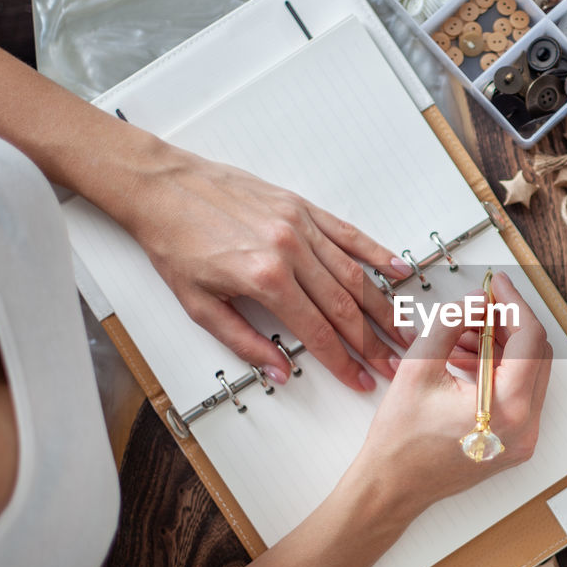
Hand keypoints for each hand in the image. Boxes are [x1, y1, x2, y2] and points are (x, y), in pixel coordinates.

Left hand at [126, 153, 412, 390]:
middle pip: (345, 306)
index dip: (344, 362)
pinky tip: (398, 270)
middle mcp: (290, 250)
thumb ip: (244, 342)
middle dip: (374, 340)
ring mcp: (301, 225)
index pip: (317, 332)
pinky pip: (348, 234)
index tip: (362, 378)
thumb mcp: (199, 305)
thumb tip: (279, 371)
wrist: (162, 188)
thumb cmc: (175, 242)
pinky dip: (376, 253)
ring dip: (383, 305)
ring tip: (404, 328)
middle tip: (396, 362)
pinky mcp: (302, 207)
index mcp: (265, 278)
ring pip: (354, 273)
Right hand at [354, 273, 553, 513]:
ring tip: (461, 335)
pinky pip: (518, 394)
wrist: (393, 485)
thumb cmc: (400, 437)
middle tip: (479, 305)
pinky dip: (498, 371)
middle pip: (536, 354)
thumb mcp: (419, 366)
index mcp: (507, 408)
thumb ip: (451, 322)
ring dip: (501, 346)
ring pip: (528, 373)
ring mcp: (524, 438)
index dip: (514, 304)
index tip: (498, 284)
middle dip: (508, 323)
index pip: (530, 339)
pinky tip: (464, 359)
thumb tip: (479, 300)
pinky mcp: (515, 442)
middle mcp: (526, 426)